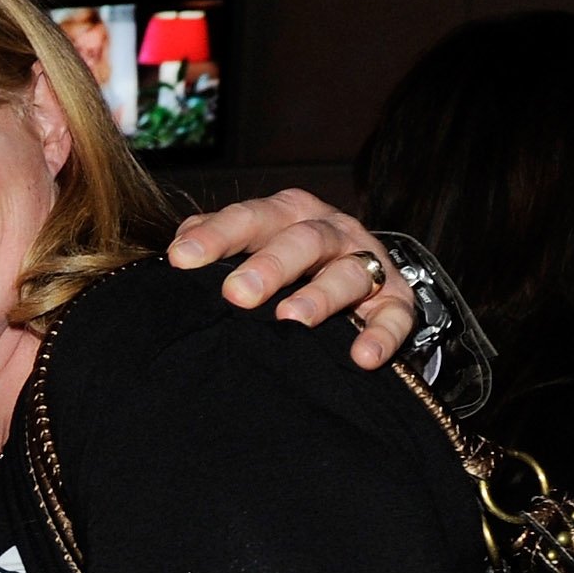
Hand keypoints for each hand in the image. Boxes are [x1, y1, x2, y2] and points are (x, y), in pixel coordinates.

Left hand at [170, 190, 417, 369]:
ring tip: (291, 319)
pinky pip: (394, 316)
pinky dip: (381, 336)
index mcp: (287, 214)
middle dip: (270, 265)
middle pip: (302, 240)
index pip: (250, 218)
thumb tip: (178, 247)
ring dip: (321, 296)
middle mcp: (329, 232)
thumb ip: (216, 241)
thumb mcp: (253, 243)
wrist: (360, 272)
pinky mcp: (395, 299)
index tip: (181, 258)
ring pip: (349, 273)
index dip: (217, 235)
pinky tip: (362, 357)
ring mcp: (366, 263)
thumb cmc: (286, 261)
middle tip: (237, 293)